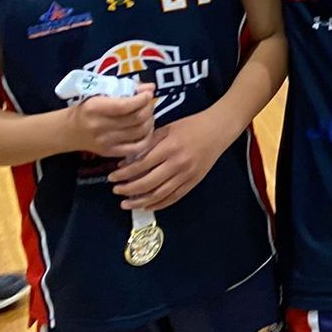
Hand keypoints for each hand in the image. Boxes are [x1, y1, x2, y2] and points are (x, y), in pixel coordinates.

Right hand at [67, 86, 156, 156]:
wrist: (67, 131)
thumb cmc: (86, 108)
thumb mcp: (100, 93)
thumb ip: (126, 89)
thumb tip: (151, 87)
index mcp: (95, 108)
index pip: (125, 106)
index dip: (142, 99)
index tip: (148, 93)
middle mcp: (100, 126)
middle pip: (136, 119)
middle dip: (148, 108)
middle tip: (149, 103)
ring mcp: (105, 142)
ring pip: (140, 132)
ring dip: (150, 121)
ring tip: (148, 115)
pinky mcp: (109, 152)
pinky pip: (137, 148)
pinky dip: (147, 138)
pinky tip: (147, 130)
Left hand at [112, 110, 234, 211]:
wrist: (219, 129)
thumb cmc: (191, 126)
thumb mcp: (167, 129)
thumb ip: (147, 144)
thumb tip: (126, 162)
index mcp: (170, 148)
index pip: (141, 165)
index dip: (124, 174)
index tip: (112, 177)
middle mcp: (178, 164)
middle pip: (148, 183)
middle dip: (128, 189)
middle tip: (116, 190)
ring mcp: (187, 175)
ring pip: (159, 194)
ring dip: (140, 201)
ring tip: (126, 203)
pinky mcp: (194, 182)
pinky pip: (174, 197)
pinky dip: (158, 204)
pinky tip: (146, 206)